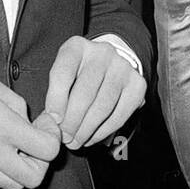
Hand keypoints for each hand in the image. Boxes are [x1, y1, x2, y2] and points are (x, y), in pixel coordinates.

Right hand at [0, 70, 60, 188]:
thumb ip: (17, 104)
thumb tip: (27, 121)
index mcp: (3, 127)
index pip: (47, 150)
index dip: (53, 138)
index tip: (43, 125)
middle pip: (34, 179)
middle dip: (41, 163)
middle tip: (32, 144)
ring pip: (13, 186)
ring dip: (20, 170)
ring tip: (13, 150)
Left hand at [45, 36, 145, 150]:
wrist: (112, 61)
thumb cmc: (79, 72)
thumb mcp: (64, 72)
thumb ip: (56, 93)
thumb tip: (51, 123)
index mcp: (77, 46)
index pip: (63, 72)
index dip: (56, 99)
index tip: (53, 120)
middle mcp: (102, 52)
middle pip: (85, 93)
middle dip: (72, 121)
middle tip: (65, 138)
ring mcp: (123, 68)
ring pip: (103, 106)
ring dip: (86, 129)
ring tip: (76, 141)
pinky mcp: (138, 85)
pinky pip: (119, 114)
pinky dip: (103, 131)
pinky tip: (91, 138)